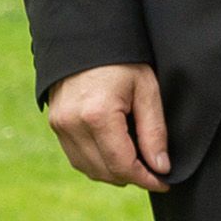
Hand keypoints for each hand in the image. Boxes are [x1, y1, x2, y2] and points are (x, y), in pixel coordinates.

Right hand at [46, 61, 169, 191]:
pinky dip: (97, 163)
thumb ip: (154, 131)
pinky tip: (114, 153)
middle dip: (132, 178)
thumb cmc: (121, 60)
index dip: (147, 179)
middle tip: (154, 172)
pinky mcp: (56, 124)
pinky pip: (76, 157)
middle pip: (105, 172)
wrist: (84, 38)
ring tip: (135, 163)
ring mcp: (60, 125)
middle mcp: (73, 124)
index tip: (165, 182)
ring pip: (89, 169)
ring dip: (114, 173)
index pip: (123, 165)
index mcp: (97, 115)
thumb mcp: (146, 90)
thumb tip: (160, 167)